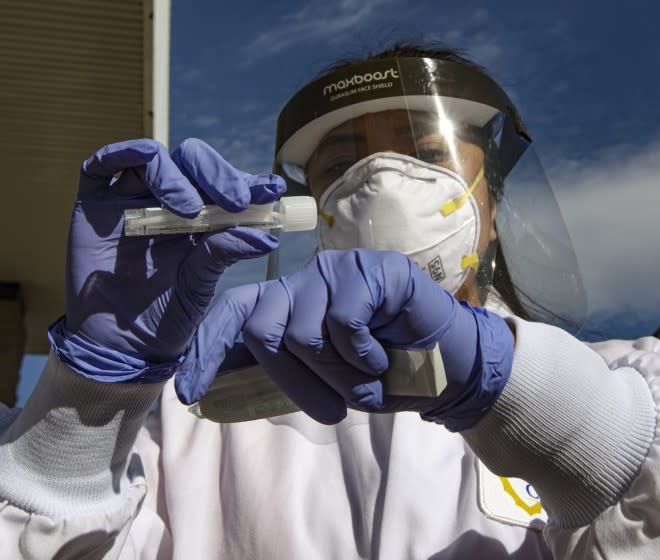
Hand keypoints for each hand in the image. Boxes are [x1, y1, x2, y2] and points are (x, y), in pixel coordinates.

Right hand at [49, 138, 284, 382]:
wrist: (121, 344)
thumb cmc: (166, 314)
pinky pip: (103, 166)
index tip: (272, 188)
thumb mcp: (201, 283)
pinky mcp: (94, 204)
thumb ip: (226, 252)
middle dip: (218, 174)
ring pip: (155, 160)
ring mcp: (132, 200)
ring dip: (177, 176)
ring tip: (190, 210)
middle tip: (236, 201)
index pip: (227, 186)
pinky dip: (124, 152)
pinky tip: (145, 159)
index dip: (250, 181)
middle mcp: (168, 201)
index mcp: (202, 217)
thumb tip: (268, 236)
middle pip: (193, 162)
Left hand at [175, 249, 513, 430]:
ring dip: (339, 376)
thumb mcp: (326, 380)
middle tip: (335, 408)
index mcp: (290, 302)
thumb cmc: (384, 374)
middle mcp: (306, 279)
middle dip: (299, 381)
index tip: (189, 394)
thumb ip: (285, 373)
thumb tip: (219, 389)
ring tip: (369, 380)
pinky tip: (382, 356)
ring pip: (304, 333)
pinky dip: (363, 356)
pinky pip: (344, 322)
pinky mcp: (373, 269)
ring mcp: (339, 270)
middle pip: (265, 329)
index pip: (235, 312)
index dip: (208, 349)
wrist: (445, 366)